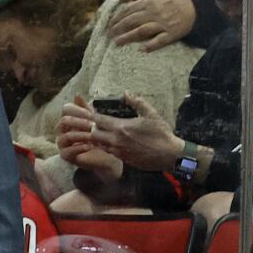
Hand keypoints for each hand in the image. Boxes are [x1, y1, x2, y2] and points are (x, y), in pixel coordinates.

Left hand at [61, 93, 182, 172]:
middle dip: (88, 127)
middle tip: (82, 122)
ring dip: (94, 137)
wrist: (169, 155)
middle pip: (94, 133)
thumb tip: (126, 93)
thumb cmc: (161, 134)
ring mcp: (118, 151)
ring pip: (98, 143)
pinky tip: (102, 141)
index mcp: (121, 128)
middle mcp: (116, 141)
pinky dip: (102, 145)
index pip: (99, 120)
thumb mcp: (151, 114)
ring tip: (88, 131)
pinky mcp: (122, 159)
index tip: (83, 110)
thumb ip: (137, 102)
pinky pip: (107, 151)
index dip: (89, 115)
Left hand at [106, 0, 196, 51]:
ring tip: (117, 43)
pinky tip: (142, 50)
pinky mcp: (171, 34)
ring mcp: (162, 24)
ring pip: (142, 31)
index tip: (109, 25)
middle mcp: (153, 13)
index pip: (128, 11)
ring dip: (129, 37)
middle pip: (132, 21)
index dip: (117, 18)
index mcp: (148, 2)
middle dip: (119, 28)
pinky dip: (151, 45)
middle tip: (109, 35)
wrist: (193, 6)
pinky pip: (160, 41)